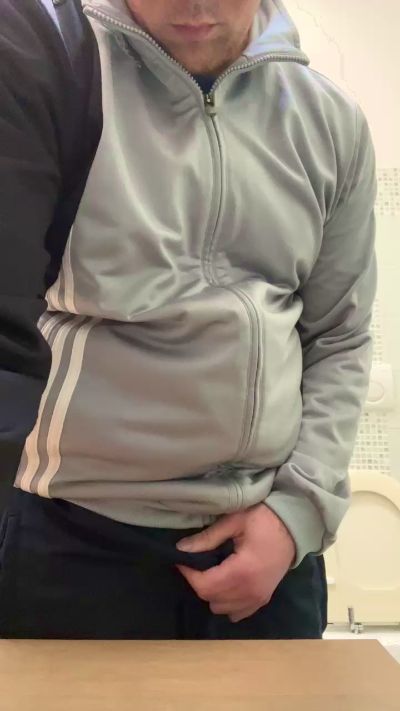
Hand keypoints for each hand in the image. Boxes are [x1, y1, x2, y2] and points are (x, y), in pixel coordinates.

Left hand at [176, 503, 295, 622]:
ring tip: (212, 571)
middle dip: (198, 582)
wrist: (295, 526)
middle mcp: (250, 591)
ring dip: (212, 593)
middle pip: (211, 599)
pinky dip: (227, 602)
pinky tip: (226, 584)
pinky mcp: (263, 600)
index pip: (205, 586)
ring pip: (221, 608)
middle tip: (196, 562)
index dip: (188, 574)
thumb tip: (181, 549)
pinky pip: (236, 613)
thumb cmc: (265, 519)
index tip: (183, 559)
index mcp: (242, 572)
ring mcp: (258, 599)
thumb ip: (208, 538)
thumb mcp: (235, 521)